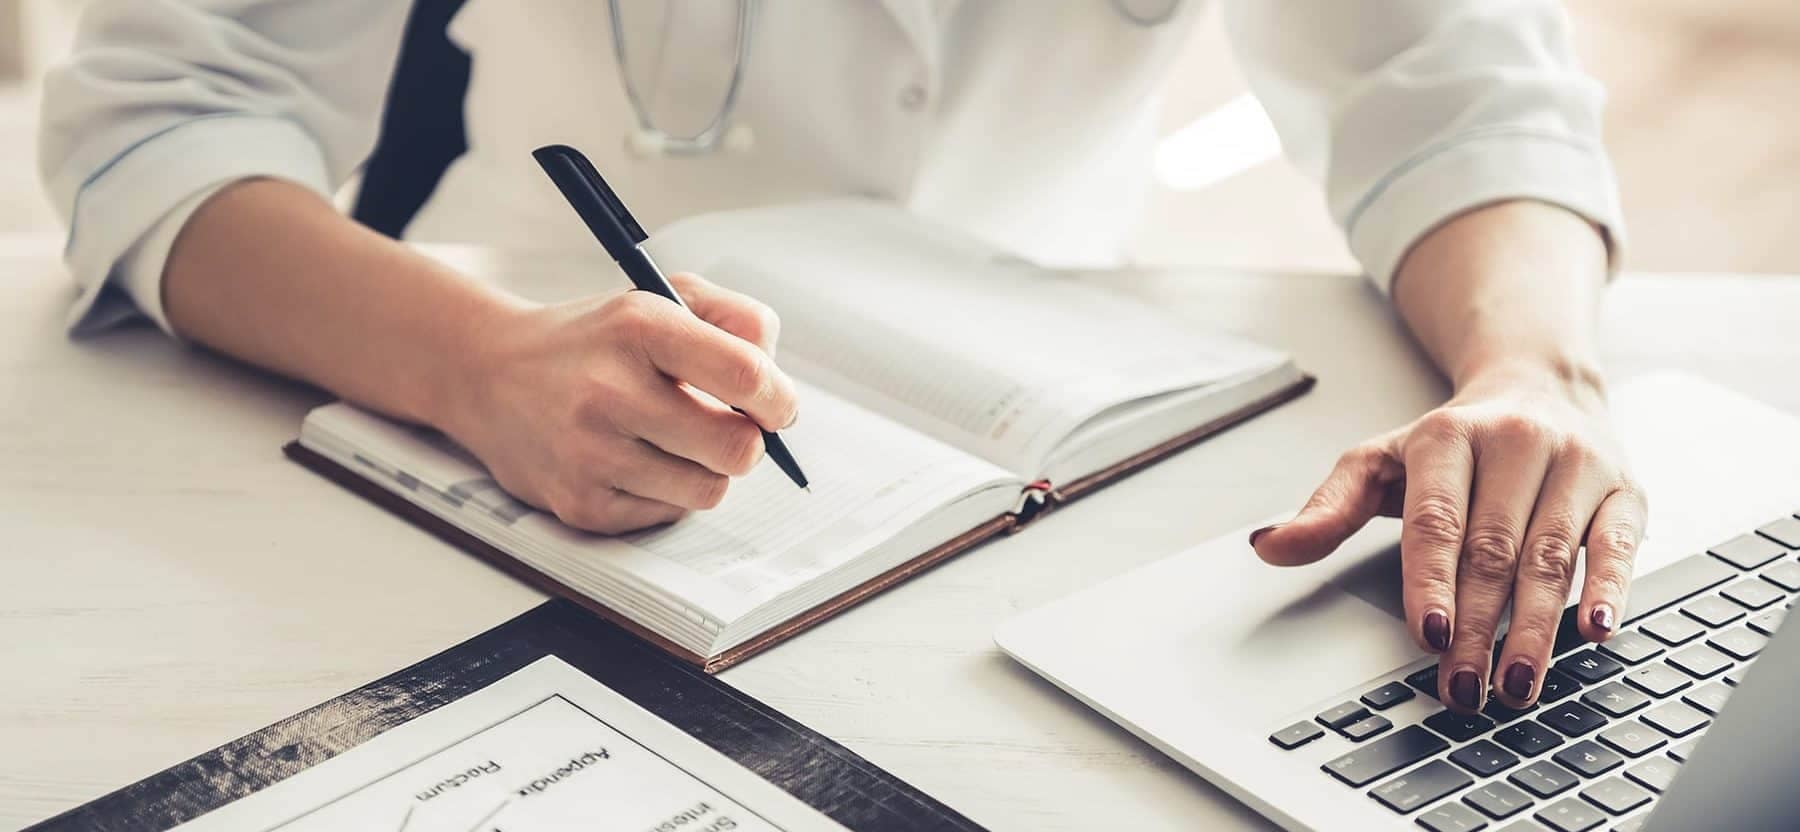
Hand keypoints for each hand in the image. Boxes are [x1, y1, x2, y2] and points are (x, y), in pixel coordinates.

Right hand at [441, 272, 797, 533]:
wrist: (488, 374)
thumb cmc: (594, 341)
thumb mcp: (660, 299)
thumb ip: (736, 320)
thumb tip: (776, 382)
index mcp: (638, 328)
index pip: (744, 374)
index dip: (778, 398)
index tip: (775, 405)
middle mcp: (608, 391)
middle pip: (736, 448)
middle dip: (747, 441)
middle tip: (726, 426)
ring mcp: (590, 453)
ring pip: (708, 489)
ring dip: (707, 469)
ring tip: (675, 440)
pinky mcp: (580, 504)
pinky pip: (668, 514)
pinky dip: (667, 491)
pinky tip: (636, 461)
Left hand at [1250, 364, 1647, 712]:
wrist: (1538, 385)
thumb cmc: (1453, 443)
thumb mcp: (1381, 462)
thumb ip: (1329, 508)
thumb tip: (1269, 545)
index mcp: (1447, 438)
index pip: (1436, 521)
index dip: (1431, 581)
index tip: (1427, 634)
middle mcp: (1516, 443)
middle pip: (1493, 549)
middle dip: (1477, 626)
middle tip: (1463, 687)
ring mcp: (1576, 464)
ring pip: (1554, 556)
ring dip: (1535, 628)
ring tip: (1516, 684)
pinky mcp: (1624, 488)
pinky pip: (1619, 544)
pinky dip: (1610, 589)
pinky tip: (1594, 631)